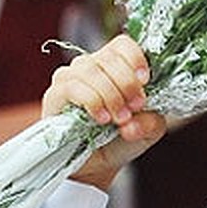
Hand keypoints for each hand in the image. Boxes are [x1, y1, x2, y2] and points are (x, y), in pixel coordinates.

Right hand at [42, 34, 165, 190]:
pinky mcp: (55, 95)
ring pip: (91, 70)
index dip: (135, 58)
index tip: (145, 81)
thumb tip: (132, 125)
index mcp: (116, 66)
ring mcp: (71, 78)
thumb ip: (151, 122)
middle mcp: (92, 66)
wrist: (98, 163)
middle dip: (127, 84)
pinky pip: (72, 87)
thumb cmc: (123, 138)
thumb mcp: (149, 130)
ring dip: (110, 95)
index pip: (123, 44)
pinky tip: (101, 119)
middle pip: (109, 57)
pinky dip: (92, 102)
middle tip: (135, 108)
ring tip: (120, 119)